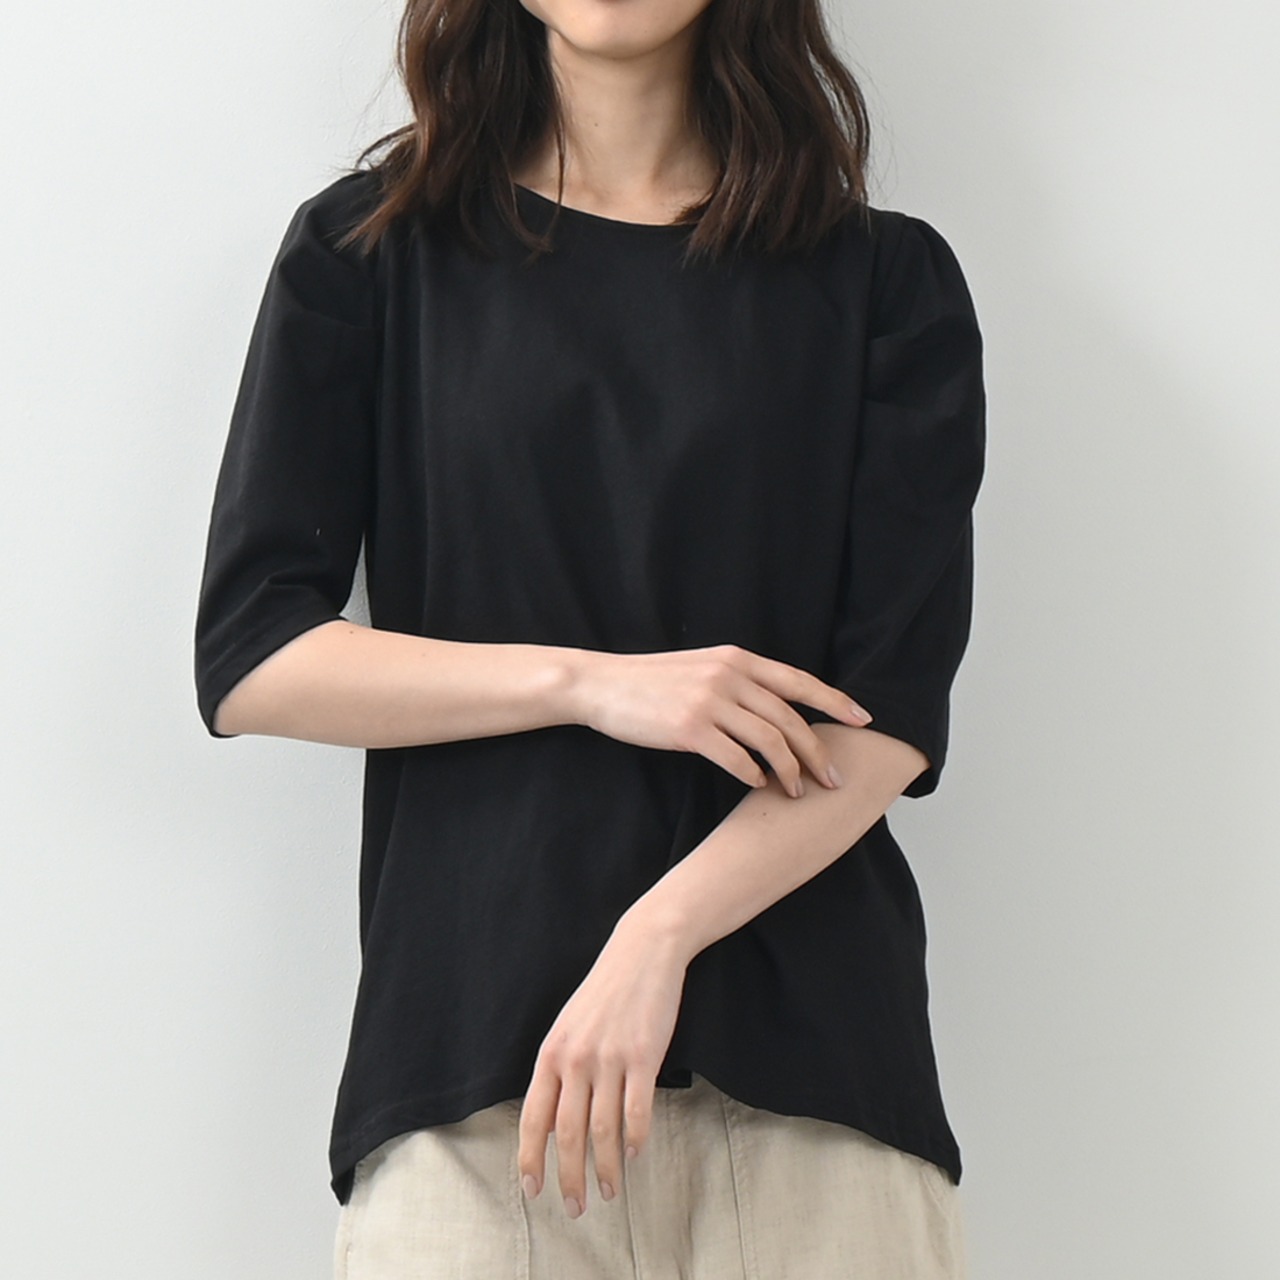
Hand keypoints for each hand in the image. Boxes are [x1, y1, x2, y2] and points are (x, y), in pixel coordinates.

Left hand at [517, 913, 689, 1218]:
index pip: (534, 1118)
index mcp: (551, 1053)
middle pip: (568, 1134)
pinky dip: (636, 1138)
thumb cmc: (606, 991)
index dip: (531, 1159)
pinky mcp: (644, 1055)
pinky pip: (638, 1110)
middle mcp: (576, 1058)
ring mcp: (610, 1058)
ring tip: (610, 1192)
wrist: (643, 950)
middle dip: (569, 1178)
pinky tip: (635, 1153)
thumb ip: (559, 1071)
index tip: (533, 1190)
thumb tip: (553, 1123)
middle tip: (576, 1208)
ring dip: (605, 1169)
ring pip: (603, 1130)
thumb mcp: (570, 1027)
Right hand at [567, 643, 872, 797]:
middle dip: (818, 752)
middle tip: (833, 779)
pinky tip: (758, 785)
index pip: (798, 681)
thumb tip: (776, 710)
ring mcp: (710, 701)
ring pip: (769, 740)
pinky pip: (736, 758)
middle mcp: (729, 675)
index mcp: (737, 659)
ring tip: (796, 792)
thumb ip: (739, 682)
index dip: (835, 701)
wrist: (602, 685)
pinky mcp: (689, 728)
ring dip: (789, 770)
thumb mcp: (702, 668)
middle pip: (790, 717)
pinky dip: (753, 775)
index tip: (862, 720)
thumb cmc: (652, 682)